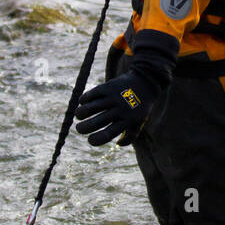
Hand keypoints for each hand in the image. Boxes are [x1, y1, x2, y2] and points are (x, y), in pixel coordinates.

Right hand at [76, 30, 177, 145]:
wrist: (145, 81)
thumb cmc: (140, 106)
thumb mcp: (140, 121)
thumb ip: (131, 135)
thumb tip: (117, 143)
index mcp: (127, 121)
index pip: (107, 134)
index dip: (95, 140)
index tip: (90, 140)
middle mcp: (119, 110)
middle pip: (95, 122)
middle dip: (82, 128)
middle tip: (78, 129)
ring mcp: (113, 97)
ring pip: (90, 108)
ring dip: (80, 114)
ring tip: (79, 115)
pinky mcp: (107, 86)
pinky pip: (90, 95)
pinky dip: (83, 100)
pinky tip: (83, 102)